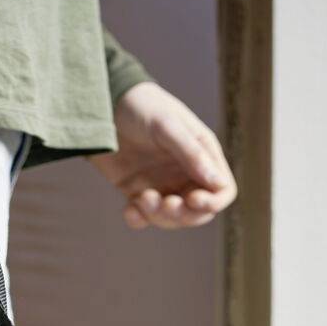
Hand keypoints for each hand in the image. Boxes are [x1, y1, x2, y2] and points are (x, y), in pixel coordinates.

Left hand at [92, 82, 235, 229]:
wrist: (104, 105)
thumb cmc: (142, 107)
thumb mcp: (167, 126)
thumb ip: (191, 153)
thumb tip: (217, 183)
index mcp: (202, 154)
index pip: (222, 189)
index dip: (213, 202)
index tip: (194, 200)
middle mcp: (186, 173)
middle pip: (198, 212)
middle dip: (184, 214)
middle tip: (166, 204)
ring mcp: (163, 185)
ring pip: (171, 219)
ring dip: (159, 217)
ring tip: (143, 198)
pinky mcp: (138, 192)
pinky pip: (145, 218)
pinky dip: (139, 220)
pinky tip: (129, 210)